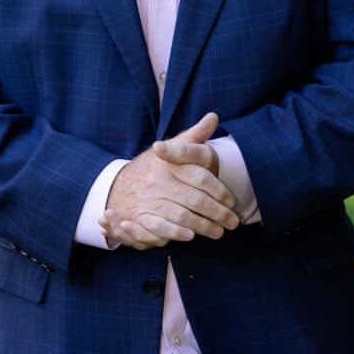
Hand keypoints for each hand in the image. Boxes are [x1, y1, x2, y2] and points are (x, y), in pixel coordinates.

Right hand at [99, 112, 239, 249]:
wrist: (122, 184)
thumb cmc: (157, 166)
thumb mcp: (174, 146)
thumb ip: (195, 135)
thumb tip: (213, 117)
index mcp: (169, 163)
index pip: (200, 178)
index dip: (219, 192)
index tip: (231, 202)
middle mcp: (158, 181)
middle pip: (194, 200)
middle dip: (217, 213)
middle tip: (232, 222)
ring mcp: (149, 199)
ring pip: (181, 216)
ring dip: (203, 226)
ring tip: (219, 232)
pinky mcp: (141, 216)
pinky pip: (160, 227)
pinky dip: (176, 233)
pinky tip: (191, 236)